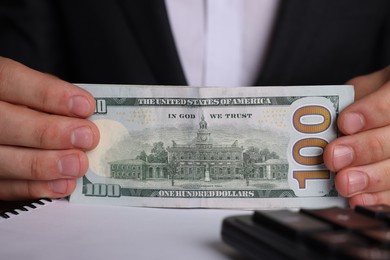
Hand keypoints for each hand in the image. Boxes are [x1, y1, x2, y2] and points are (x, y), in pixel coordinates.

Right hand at [0, 57, 98, 199]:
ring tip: (78, 164)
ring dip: (44, 164)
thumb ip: (50, 96)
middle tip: (86, 137)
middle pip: (5, 123)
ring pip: (2, 159)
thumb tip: (85, 115)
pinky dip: (36, 188)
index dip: (49, 94)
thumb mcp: (29, 88)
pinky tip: (63, 185)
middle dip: (50, 132)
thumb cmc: (22, 105)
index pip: (11, 80)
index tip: (85, 105)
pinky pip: (5, 187)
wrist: (5, 128)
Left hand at [324, 65, 389, 206]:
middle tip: (334, 156)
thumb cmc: (380, 95)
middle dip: (365, 149)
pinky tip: (358, 199)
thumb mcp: (370, 85)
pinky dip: (378, 198)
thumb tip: (331, 117)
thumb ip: (357, 96)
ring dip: (371, 178)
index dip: (373, 112)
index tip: (345, 122)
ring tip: (344, 182)